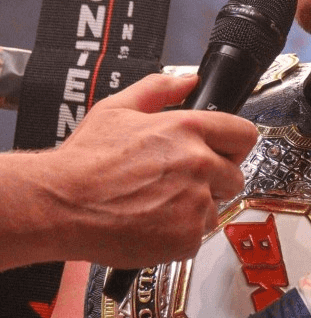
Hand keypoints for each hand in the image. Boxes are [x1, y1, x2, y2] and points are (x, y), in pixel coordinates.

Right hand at [44, 73, 257, 265]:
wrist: (61, 206)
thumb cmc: (84, 162)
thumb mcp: (116, 108)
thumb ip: (159, 89)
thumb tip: (189, 81)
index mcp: (187, 129)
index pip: (243, 134)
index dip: (231, 145)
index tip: (222, 153)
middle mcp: (198, 164)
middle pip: (235, 175)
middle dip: (213, 180)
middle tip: (178, 183)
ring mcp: (196, 202)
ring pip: (216, 208)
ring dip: (195, 209)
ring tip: (157, 204)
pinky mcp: (187, 236)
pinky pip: (198, 235)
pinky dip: (179, 234)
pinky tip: (152, 223)